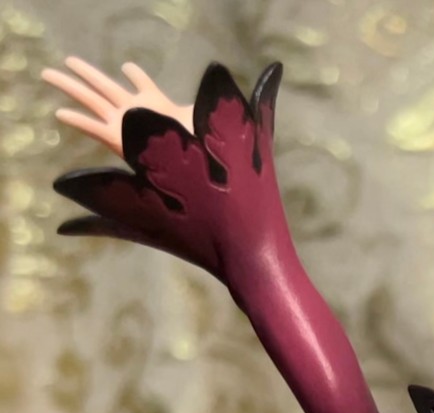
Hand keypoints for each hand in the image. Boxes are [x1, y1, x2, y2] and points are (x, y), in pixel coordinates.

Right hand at [42, 57, 192, 157]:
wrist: (195, 164)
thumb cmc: (199, 143)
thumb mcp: (198, 118)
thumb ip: (198, 109)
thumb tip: (217, 98)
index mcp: (153, 102)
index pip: (142, 84)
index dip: (136, 75)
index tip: (127, 66)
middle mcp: (134, 111)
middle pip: (104, 85)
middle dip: (86, 73)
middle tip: (66, 59)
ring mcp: (123, 123)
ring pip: (91, 99)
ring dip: (71, 86)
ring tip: (49, 73)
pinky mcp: (117, 139)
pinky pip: (92, 127)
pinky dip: (77, 121)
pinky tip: (59, 113)